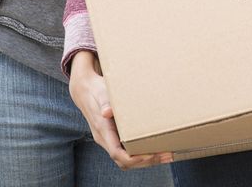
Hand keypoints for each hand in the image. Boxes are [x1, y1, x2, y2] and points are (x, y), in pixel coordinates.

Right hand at [68, 51, 172, 168]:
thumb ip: (105, 102)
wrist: (84, 90)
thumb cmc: (96, 90)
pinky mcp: (113, 137)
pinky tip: (156, 147)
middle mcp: (105, 139)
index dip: (135, 158)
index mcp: (103, 130)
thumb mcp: (101, 93)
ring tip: (166, 155)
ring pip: (126, 159)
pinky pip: (127, 152)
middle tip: (167, 155)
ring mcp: (109, 139)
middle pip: (124, 161)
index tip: (152, 154)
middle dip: (146, 161)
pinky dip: (142, 153)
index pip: (117, 154)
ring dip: (146, 160)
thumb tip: (107, 112)